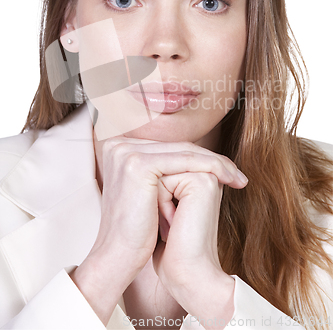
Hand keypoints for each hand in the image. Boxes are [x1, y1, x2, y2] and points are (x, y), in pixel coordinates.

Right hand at [71, 137, 246, 324]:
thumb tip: (195, 159)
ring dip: (216, 164)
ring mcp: (126, 152)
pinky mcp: (138, 164)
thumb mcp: (150, 192)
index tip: (226, 171)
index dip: (199, 158)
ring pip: (184, 152)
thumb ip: (164, 170)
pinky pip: (184, 160)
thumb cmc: (137, 230)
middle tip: (237, 175)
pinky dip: (210, 166)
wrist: (118, 258)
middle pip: (177, 147)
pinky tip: (227, 177)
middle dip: (212, 161)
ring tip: (237, 178)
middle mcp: (118, 145)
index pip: (169, 147)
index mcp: (118, 148)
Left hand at [153, 167, 244, 325]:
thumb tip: (139, 169)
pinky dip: (160, 202)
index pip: (159, 170)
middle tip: (173, 225)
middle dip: (156, 196)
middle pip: (158, 167)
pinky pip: (163, 178)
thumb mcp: (161, 209)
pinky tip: (174, 223)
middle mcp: (206, 173)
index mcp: (199, 178)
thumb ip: (160, 185)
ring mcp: (206, 175)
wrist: (187, 275)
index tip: (171, 224)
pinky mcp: (202, 182)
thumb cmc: (171, 249)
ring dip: (157, 200)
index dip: (154, 196)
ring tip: (173, 225)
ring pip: (159, 170)